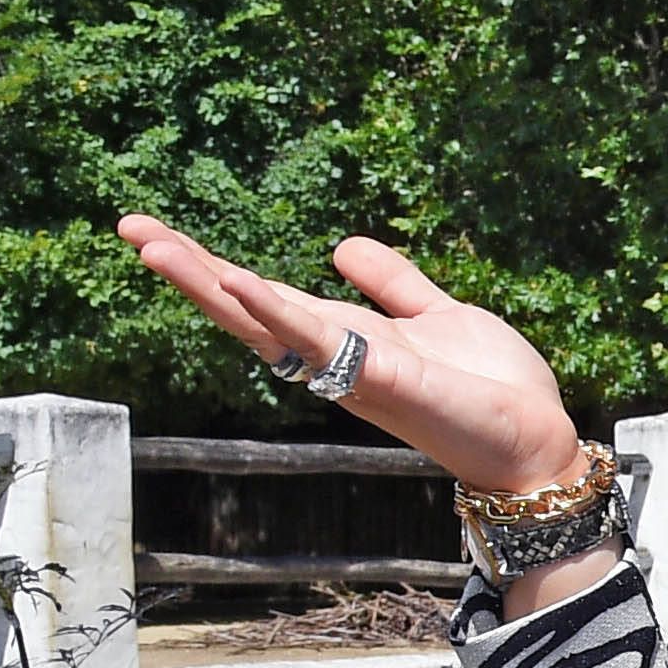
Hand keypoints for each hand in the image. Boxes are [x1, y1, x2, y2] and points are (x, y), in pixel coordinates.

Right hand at [117, 219, 582, 497]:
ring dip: (209, 282)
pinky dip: (279, 311)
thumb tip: (342, 244)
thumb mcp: (437, 315)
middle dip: (188, 269)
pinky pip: (321, 344)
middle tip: (130, 226)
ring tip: (153, 244)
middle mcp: (334, 358)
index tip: (157, 231)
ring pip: (265, 324)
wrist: (537, 440)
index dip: (212, 266)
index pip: (263, 297)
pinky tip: (239, 280)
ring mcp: (351, 371)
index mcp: (343, 338)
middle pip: (245, 309)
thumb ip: (394, 283)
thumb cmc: (490, 390)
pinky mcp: (382, 380)